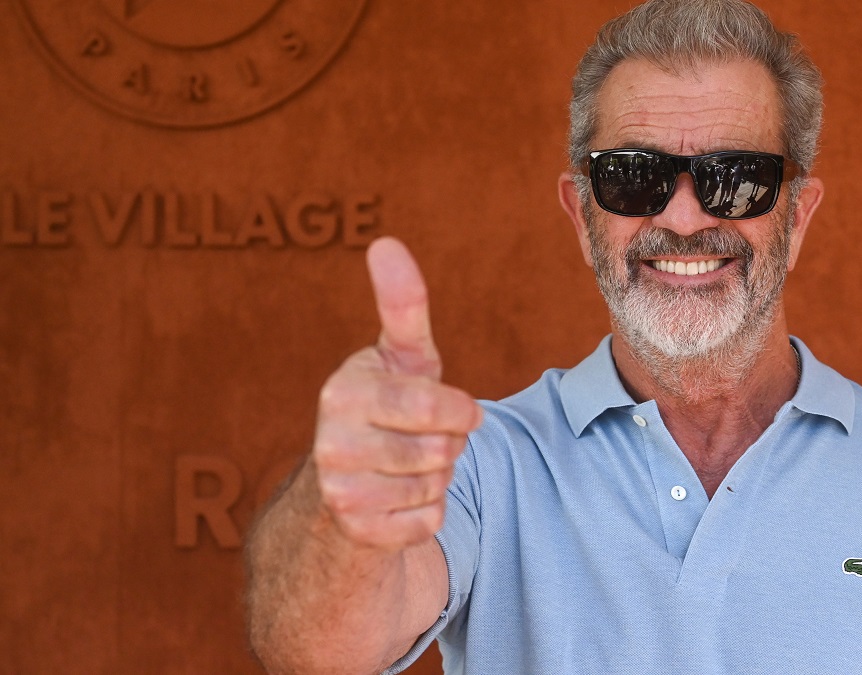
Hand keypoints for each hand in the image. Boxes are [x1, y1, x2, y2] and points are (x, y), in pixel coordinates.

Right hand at [312, 237, 481, 549]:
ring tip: (409, 466)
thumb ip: (403, 304)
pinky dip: (427, 513)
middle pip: (441, 450)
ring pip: (436, 487)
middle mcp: (330, 442)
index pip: (433, 404)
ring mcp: (339, 490)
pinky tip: (400, 499)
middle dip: (449, 445)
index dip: (458, 410)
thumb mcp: (403, 356)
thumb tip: (386, 243)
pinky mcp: (356, 531)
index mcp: (343, 391)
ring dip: (438, 479)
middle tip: (425, 439)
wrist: (350, 482)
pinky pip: (427, 522)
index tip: (457, 409)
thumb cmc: (390, 406)